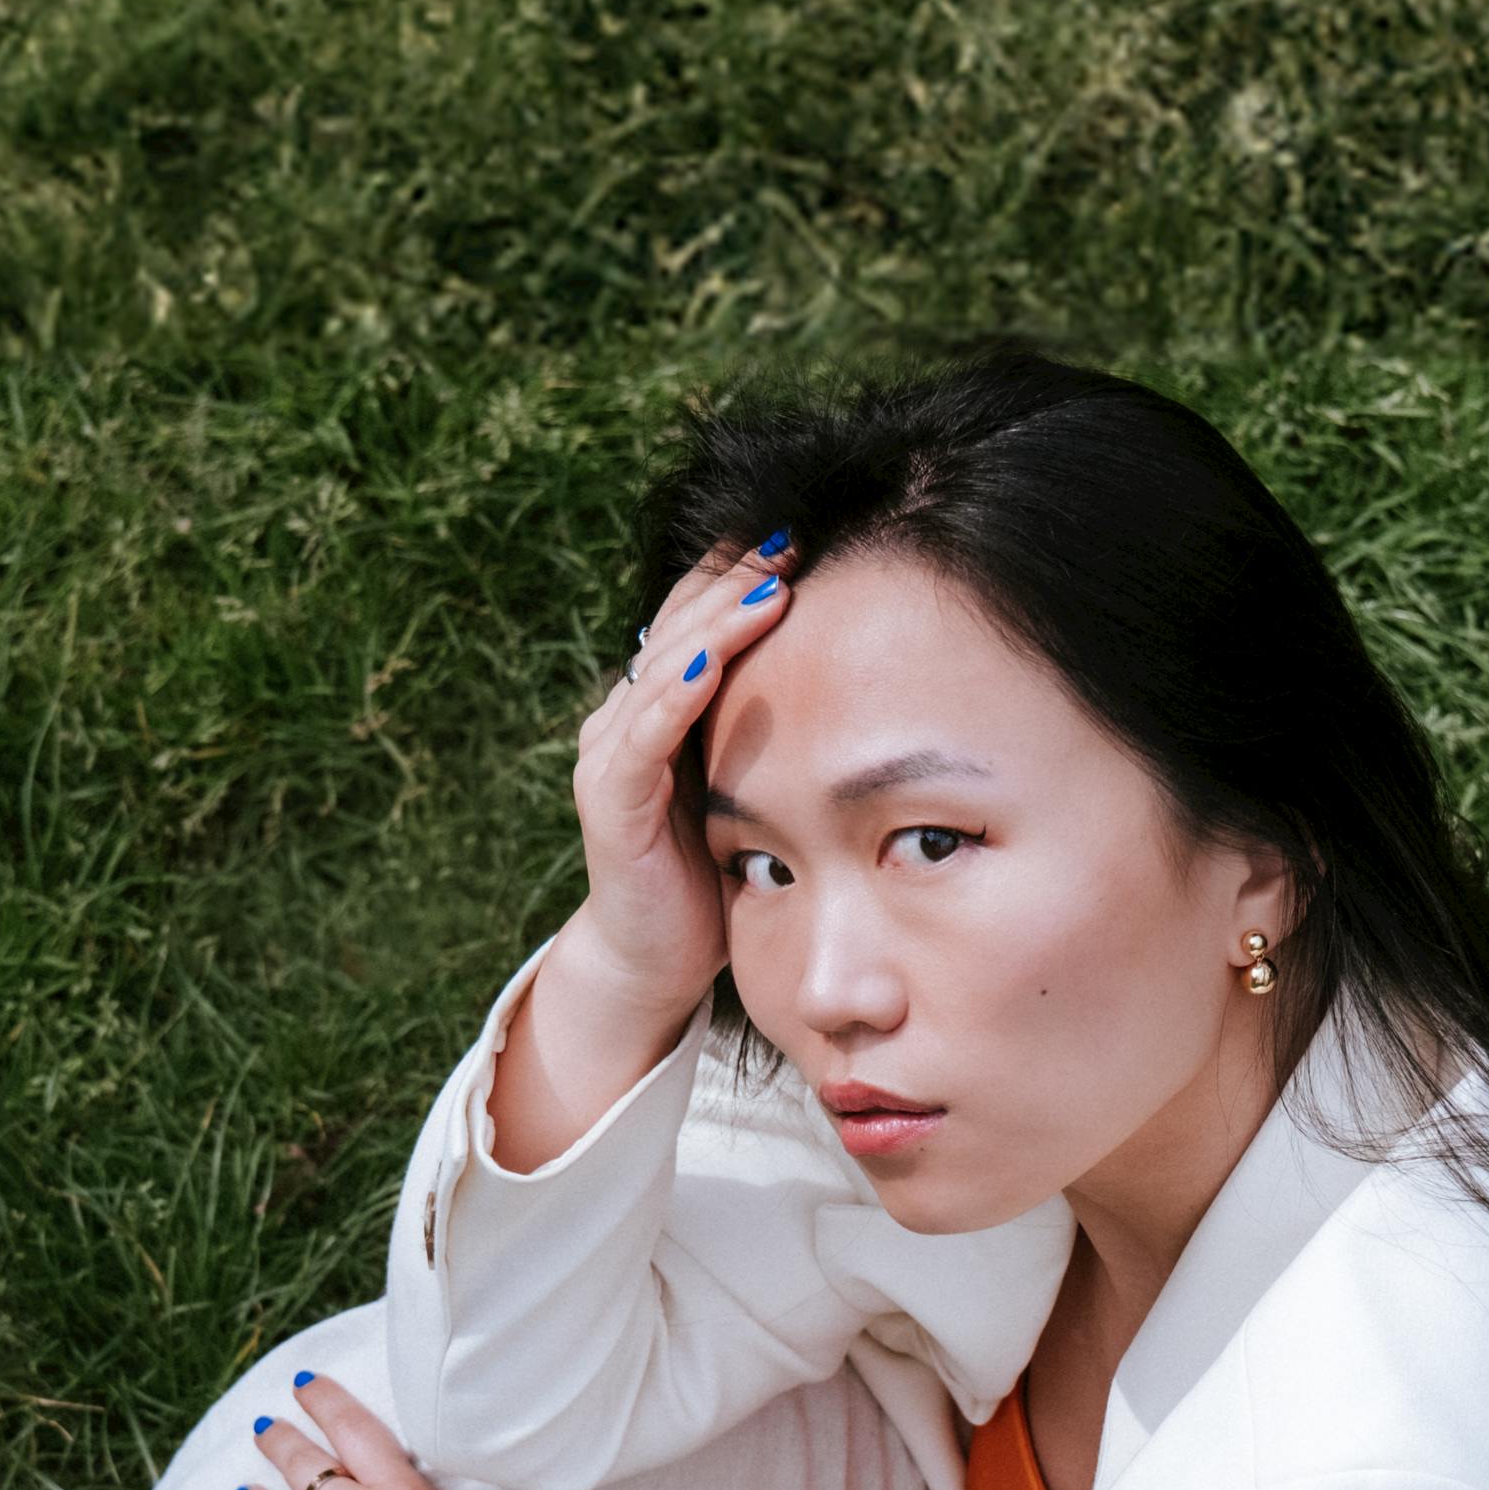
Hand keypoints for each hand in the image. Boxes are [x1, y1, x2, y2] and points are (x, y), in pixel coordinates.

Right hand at [492, 534, 792, 1163]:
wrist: (656, 960)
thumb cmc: (718, 870)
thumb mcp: (761, 782)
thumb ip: (788, 730)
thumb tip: (879, 680)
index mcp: (662, 704)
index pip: (699, 613)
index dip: (745, 569)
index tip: (808, 530)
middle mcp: (626, 716)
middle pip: (679, 623)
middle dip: (737, 577)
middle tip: (796, 534)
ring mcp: (611, 756)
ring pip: (661, 668)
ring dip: (715, 624)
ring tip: (769, 586)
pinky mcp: (609, 805)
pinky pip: (641, 740)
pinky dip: (675, 698)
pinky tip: (713, 666)